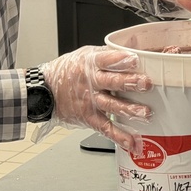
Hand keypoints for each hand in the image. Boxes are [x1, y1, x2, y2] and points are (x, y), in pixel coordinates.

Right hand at [38, 46, 152, 152]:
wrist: (45, 91)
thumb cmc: (68, 71)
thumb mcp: (84, 55)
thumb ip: (107, 54)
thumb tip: (131, 49)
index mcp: (90, 64)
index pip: (106, 60)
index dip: (120, 59)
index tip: (135, 60)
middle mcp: (91, 83)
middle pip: (112, 82)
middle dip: (130, 83)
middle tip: (145, 84)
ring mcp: (90, 102)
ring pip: (111, 106)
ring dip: (129, 110)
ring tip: (145, 113)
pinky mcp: (89, 118)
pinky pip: (106, 128)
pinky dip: (119, 136)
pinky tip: (132, 142)